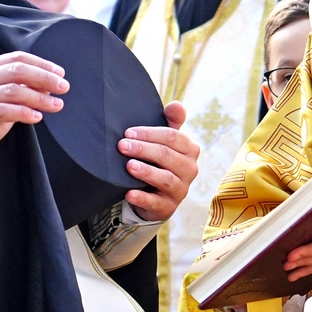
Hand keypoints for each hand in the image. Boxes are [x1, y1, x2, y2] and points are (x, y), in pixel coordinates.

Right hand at [0, 52, 68, 173]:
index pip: (16, 58)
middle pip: (16, 71)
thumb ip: (20, 91)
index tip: (60, 73)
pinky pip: (3, 111)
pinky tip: (37, 117)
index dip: (40, 64)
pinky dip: (23, 113)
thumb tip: (49, 87)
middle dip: (44, 77)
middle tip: (63, 87)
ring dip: (38, 97)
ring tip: (56, 105)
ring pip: (12, 90)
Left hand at [118, 100, 200, 222]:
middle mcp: (190, 170)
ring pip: (166, 179)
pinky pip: (157, 203)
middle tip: (122, 146)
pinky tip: (128, 192)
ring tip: (129, 166)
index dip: (149, 133)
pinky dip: (142, 198)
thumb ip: (171, 121)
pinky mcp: (168, 207)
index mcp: (190, 150)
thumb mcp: (166, 140)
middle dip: (143, 149)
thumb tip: (176, 104)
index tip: (128, 132)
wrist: (157, 193)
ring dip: (146, 172)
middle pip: (167, 156)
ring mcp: (181, 190)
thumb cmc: (161, 160)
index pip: (172, 137)